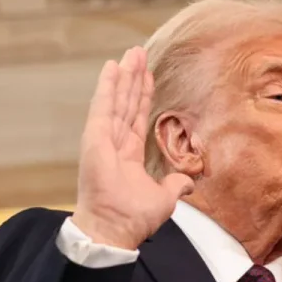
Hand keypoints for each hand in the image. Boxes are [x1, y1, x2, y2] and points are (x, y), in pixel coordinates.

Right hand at [72, 46, 193, 249]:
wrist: (115, 228)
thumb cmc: (133, 218)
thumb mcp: (164, 199)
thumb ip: (174, 185)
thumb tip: (187, 183)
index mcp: (128, 156)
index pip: (136, 118)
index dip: (142, 96)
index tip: (148, 77)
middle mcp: (114, 143)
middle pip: (126, 103)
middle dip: (134, 78)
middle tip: (139, 54)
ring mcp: (103, 139)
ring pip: (116, 99)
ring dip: (124, 76)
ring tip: (131, 53)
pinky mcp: (94, 137)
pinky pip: (103, 106)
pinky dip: (107, 86)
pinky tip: (112, 67)